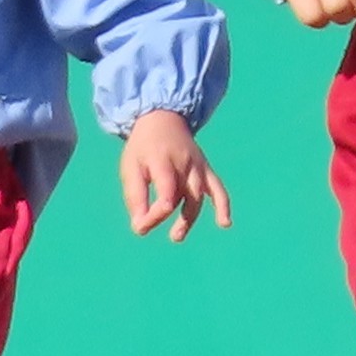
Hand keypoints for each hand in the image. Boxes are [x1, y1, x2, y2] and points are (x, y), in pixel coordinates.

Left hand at [121, 112, 229, 239]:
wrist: (163, 119)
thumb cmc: (143, 149)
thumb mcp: (130, 168)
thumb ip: (135, 196)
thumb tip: (139, 227)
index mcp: (163, 159)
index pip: (166, 189)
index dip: (155, 212)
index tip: (140, 226)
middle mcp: (185, 162)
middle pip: (184, 195)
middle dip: (173, 216)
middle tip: (159, 234)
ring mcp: (198, 166)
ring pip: (198, 196)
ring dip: (190, 217)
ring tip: (176, 236)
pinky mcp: (206, 170)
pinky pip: (217, 189)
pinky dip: (223, 205)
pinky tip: (225, 223)